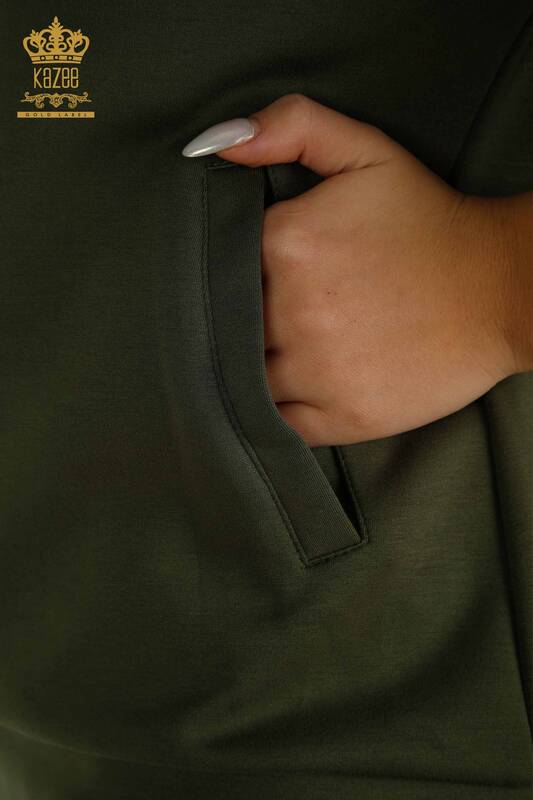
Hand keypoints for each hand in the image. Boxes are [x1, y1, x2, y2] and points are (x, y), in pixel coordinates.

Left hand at [187, 93, 524, 445]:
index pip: (222, 264)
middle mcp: (292, 312)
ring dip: (251, 367)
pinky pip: (277, 423)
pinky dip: (273, 412)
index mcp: (287, 243)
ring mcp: (316, 371)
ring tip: (284, 350)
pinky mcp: (342, 416)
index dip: (233, 271)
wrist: (502, 290)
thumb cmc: (430, 222)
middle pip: (227, 324)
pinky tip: (292, 389)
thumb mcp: (366, 152)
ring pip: (244, 377)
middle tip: (270, 314)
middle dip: (239, 320)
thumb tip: (213, 146)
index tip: (258, 274)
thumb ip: (293, 126)